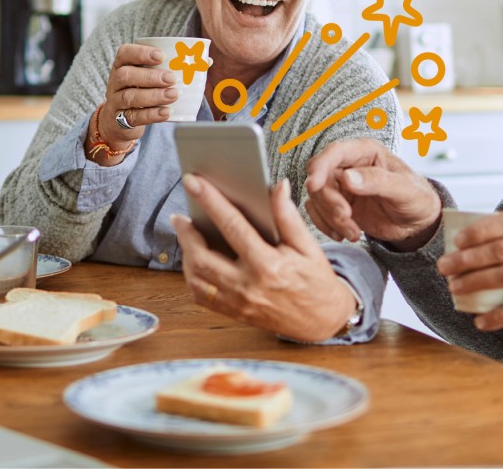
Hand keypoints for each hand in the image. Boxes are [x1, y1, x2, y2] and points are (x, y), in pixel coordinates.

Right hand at [90, 43, 179, 153]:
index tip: (162, 56)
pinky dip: (152, 115)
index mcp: (122, 64)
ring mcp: (115, 101)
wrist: (119, 121)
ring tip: (173, 95)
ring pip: (130, 96)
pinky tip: (167, 112)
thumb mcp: (150, 76)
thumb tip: (206, 60)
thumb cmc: (141, 90)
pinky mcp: (120, 119)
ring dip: (154, 96)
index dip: (141, 52)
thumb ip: (174, 67)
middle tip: (172, 78)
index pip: (125, 53)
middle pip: (126, 75)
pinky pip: (134, 117)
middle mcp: (115, 81)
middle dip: (150, 76)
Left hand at [172, 175, 355, 341]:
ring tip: (185, 235)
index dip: (211, 201)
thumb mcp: (308, 246)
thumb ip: (288, 216)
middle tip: (180, 216)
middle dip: (186, 233)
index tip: (193, 182)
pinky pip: (202, 297)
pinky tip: (194, 260)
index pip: (232, 226)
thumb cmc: (316, 281)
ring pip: (197, 279)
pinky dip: (192, 277)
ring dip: (186, 255)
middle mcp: (248, 286)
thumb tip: (278, 186)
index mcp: (268, 265)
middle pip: (203, 257)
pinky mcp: (234, 313)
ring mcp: (238, 303)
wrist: (323, 321)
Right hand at [303, 138, 441, 248]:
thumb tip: (347, 178)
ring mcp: (341, 186)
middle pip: (321, 178)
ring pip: (317, 198)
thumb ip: (377, 181)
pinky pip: (318, 212)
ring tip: (353, 233)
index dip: (320, 166)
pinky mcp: (337, 204)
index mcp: (366, 152)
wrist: (417, 224)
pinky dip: (326, 226)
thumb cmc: (417, 199)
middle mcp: (349, 165)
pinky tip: (344, 235)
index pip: (334, 153)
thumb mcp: (404, 190)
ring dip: (331, 218)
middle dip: (329, 201)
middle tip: (347, 218)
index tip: (314, 185)